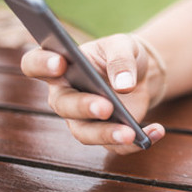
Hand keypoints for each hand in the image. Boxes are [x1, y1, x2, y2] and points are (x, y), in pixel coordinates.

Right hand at [20, 33, 165, 153]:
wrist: (141, 73)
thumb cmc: (121, 55)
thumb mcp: (124, 46)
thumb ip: (121, 59)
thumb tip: (123, 85)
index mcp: (60, 65)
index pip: (34, 64)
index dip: (41, 64)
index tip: (60, 63)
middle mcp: (65, 95)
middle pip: (63, 105)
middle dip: (83, 107)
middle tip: (105, 107)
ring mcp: (82, 119)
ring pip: (85, 133)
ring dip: (107, 135)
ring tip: (131, 134)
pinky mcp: (104, 135)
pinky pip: (115, 146)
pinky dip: (137, 143)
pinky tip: (157, 131)